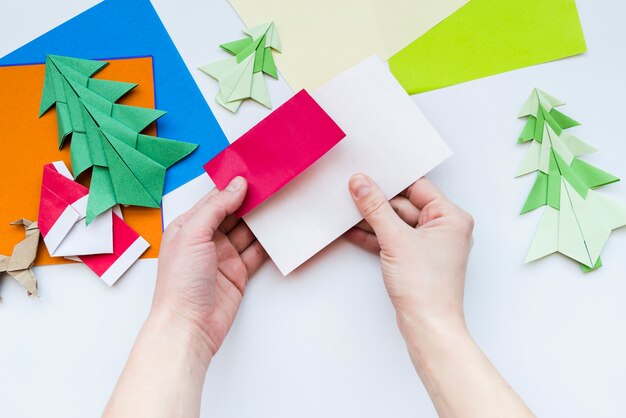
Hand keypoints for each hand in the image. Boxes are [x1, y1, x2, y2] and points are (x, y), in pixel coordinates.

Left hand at [151, 177, 267, 360]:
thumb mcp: (193, 235)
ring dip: (261, 221)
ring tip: (279, 205)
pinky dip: (268, 243)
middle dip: (250, 202)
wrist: (189, 325)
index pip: (214, 200)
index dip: (232, 188)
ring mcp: (223, 257)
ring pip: (247, 232)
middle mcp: (206, 240)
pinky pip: (256, 253)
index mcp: (189, 227)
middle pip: (233, 214)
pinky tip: (278, 233)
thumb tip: (235, 186)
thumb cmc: (179, 283)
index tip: (253, 175)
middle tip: (271, 188)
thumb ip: (216, 208)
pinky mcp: (238, 273)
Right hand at [345, 174, 473, 338]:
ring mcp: (430, 245)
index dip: (391, 182)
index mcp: (450, 217)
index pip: (417, 188)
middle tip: (351, 194)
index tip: (367, 176)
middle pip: (404, 205)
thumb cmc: (427, 287)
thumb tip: (361, 184)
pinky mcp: (416, 260)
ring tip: (346, 213)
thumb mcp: (395, 239)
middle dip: (377, 203)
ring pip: (396, 223)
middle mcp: (444, 228)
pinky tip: (353, 232)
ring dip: (372, 221)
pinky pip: (394, 240)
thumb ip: (375, 208)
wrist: (428, 326)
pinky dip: (375, 237)